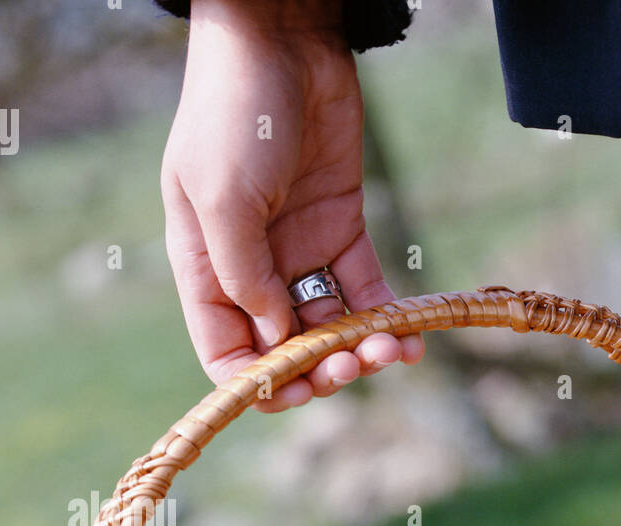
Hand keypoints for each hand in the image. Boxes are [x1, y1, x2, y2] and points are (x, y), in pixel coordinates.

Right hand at [161, 0, 423, 411]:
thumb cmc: (235, 114)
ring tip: (391, 351)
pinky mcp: (343, 231)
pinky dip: (390, 321)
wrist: (282, 40)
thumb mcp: (223, 198)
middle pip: (286, 350)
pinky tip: (412, 341)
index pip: (227, 352)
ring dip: (362, 351)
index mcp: (207, 269)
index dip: (259, 383)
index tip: (296, 390)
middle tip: (353, 364)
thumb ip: (242, 274)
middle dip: (320, 370)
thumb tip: (271, 339)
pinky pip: (368, 292)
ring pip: (333, 329)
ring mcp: (300, 253)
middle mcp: (253, 270)